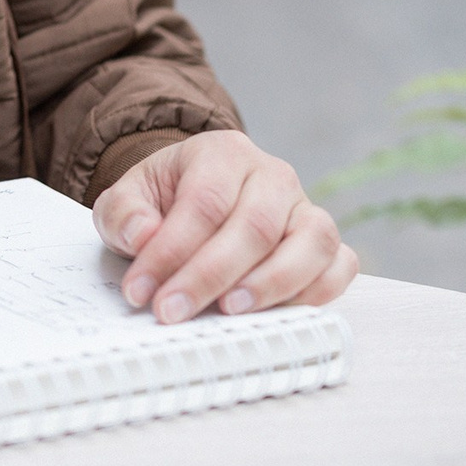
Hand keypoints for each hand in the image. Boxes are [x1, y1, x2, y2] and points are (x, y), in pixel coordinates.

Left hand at [92, 130, 356, 322]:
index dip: (171, 250)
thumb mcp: (129, 197)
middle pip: (255, 225)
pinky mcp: (325, 241)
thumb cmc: (164, 201)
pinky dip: (319, 291)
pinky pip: (341, 264)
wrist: (196, 196)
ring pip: (311, 241)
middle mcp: (273, 175)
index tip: (141, 291)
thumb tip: (142, 235)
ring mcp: (305, 207)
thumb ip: (124, 213)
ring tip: (228, 312)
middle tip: (172, 310)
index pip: (204, 201)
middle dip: (209, 276)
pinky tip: (279, 314)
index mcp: (222, 152)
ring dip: (271, 284)